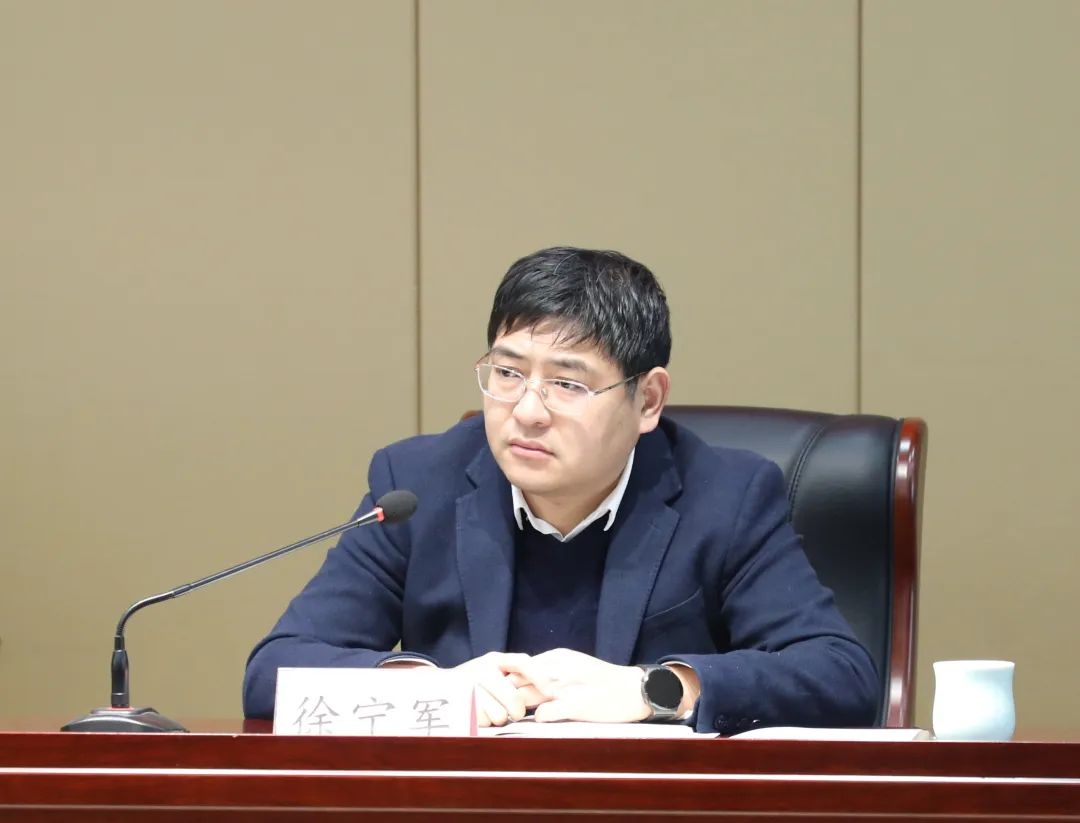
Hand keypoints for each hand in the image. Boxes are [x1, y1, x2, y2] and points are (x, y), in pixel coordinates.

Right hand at [452, 652, 546, 726]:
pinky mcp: (462, 707)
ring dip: (499, 718)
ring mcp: (470, 689)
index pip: (522, 663)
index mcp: (494, 660)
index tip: (552, 691)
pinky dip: (485, 722)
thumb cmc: (473, 680)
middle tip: (514, 711)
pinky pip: (485, 723)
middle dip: (518, 710)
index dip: (540, 677)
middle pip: (514, 700)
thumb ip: (515, 672)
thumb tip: (548, 686)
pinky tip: (478, 714)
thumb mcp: (491, 668)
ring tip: (489, 710)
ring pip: (501, 716)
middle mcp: (482, 671)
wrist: (437, 686)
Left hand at [502, 648, 651, 723]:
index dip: (508, 682)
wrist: (634, 690)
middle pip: (516, 681)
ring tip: (522, 719)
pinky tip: (546, 722)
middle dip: (508, 696)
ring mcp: (564, 688)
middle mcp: (556, 668)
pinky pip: (541, 714)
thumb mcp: (574, 666)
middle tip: (508, 709)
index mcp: (557, 657)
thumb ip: (550, 671)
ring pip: (523, 697)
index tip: (505, 694)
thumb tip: (522, 681)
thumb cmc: (604, 681)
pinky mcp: (573, 706)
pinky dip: (538, 720)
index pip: (518, 666)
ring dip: (519, 709)